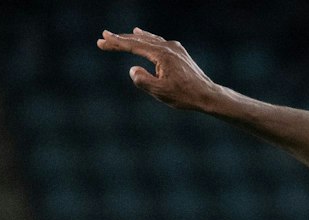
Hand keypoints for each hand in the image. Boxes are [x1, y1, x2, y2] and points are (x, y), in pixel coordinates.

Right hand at [96, 28, 223, 111]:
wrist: (207, 95)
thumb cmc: (184, 96)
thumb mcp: (160, 92)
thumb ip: (143, 80)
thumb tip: (132, 69)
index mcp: (161, 54)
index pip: (133, 46)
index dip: (115, 43)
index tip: (101, 41)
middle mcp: (167, 46)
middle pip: (139, 40)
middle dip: (120, 39)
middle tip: (103, 38)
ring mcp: (174, 48)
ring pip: (149, 39)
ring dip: (132, 37)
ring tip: (119, 35)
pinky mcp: (179, 52)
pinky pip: (158, 41)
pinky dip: (147, 38)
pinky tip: (143, 34)